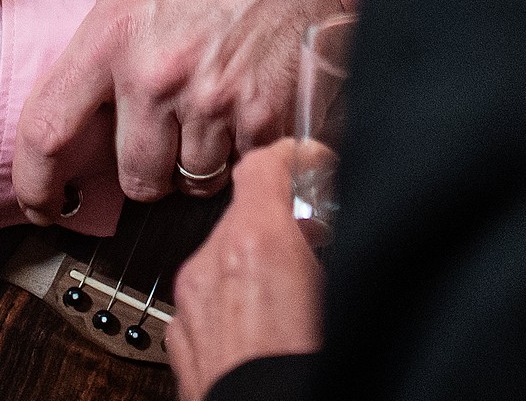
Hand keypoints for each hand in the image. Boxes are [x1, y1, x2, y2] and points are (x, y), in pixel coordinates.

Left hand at [13, 0, 382, 213]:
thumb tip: (5, 5)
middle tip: (154, 140)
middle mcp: (158, 77)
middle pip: (132, 179)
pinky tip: (241, 116)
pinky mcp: (266, 119)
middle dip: (139, 173)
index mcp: (111, 36)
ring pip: (188, 182)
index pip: (48, 131)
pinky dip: (238, 157)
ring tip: (202, 120)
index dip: (36, 182)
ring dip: (191, 166)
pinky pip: (239, 171)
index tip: (41, 200)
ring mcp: (215, 103)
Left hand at [166, 142, 324, 399]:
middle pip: (246, 212)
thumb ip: (333, 247)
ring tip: (298, 295)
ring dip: (258, 264)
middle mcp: (212, 264)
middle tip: (321, 242)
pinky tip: (266, 329)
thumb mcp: (344, 293)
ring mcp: (191, 303)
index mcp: (257, 243)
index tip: (314, 164)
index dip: (294, 158)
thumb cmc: (303, 368)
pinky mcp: (181, 338)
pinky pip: (210, 299)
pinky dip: (235, 302)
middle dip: (283, 223)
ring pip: (225, 257)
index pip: (264, 163)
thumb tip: (340, 226)